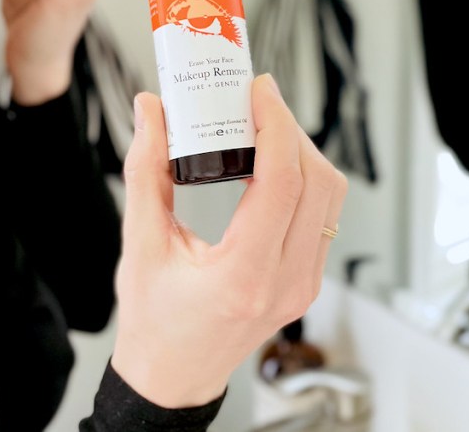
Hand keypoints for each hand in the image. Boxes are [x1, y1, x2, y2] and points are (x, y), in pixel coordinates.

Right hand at [111, 75, 348, 407]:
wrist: (173, 377)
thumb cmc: (154, 323)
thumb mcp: (140, 245)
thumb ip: (146, 171)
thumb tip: (151, 111)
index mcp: (244, 275)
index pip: (282, 183)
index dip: (276, 126)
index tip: (259, 91)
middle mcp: (286, 281)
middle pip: (317, 183)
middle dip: (290, 130)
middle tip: (257, 101)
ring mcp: (304, 284)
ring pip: (329, 198)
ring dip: (302, 153)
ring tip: (264, 128)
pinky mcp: (307, 281)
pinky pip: (323, 216)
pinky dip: (305, 179)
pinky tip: (273, 163)